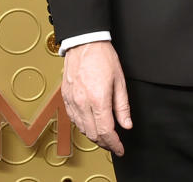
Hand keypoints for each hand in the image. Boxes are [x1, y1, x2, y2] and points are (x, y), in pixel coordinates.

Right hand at [62, 41, 131, 155]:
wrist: (84, 43)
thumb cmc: (103, 57)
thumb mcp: (120, 81)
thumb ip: (122, 106)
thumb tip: (126, 124)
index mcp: (98, 99)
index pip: (106, 131)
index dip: (114, 144)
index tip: (120, 148)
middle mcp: (82, 102)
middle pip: (93, 134)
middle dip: (105, 143)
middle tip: (114, 144)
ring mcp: (72, 101)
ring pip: (82, 128)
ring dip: (93, 136)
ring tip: (104, 136)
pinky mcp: (65, 98)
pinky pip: (73, 119)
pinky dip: (83, 126)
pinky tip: (90, 124)